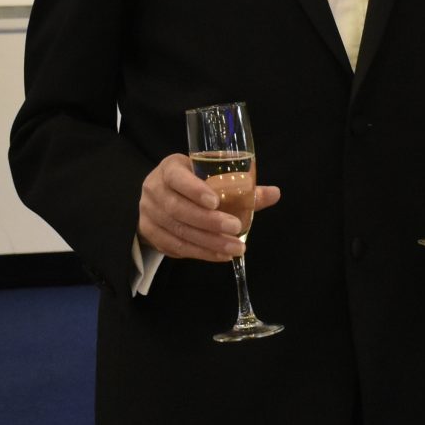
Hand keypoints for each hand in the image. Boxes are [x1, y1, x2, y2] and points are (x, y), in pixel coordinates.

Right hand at [138, 151, 279, 262]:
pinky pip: (175, 247)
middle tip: (235, 228)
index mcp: (170, 169)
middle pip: (178, 209)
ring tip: (235, 248)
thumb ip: (240, 187)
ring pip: (178, 231)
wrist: (160, 197)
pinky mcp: (150, 234)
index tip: (215, 201)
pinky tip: (220, 255)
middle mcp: (154, 189)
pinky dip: (200, 252)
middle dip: (209, 222)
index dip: (195, 190)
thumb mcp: (210, 177)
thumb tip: (274, 193)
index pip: (177, 178)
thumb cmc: (192, 183)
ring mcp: (149, 214)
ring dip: (209, 242)